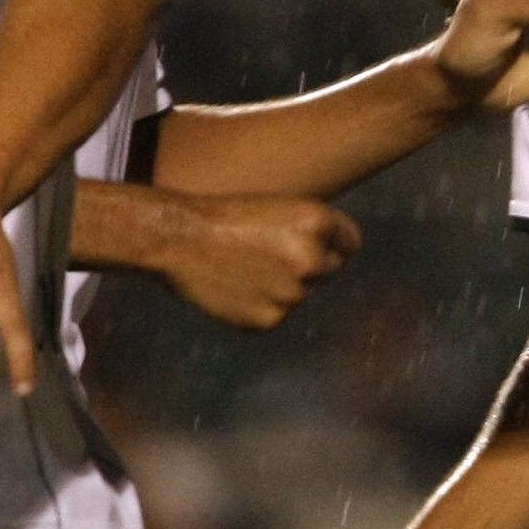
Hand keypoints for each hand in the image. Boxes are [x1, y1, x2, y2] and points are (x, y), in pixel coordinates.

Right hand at [147, 193, 360, 328]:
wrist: (178, 239)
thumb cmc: (224, 218)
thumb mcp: (278, 210)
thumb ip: (311, 233)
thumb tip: (336, 259)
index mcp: (318, 222)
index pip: (350, 244)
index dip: (333, 245)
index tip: (319, 247)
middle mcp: (312, 259)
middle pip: (329, 272)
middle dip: (308, 268)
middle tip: (268, 258)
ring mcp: (293, 293)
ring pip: (300, 295)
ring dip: (280, 288)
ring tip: (243, 270)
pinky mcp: (271, 318)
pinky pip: (276, 315)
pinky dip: (259, 307)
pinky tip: (234, 289)